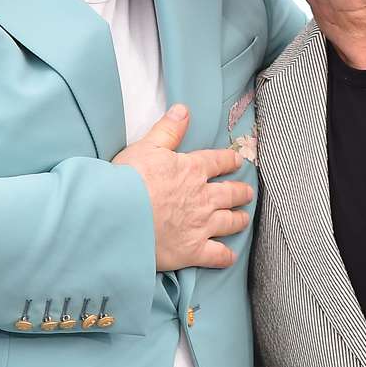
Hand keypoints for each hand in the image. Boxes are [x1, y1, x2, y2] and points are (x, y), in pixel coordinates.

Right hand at [113, 105, 253, 271]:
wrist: (118, 215)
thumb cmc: (128, 179)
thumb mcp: (147, 146)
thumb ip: (168, 130)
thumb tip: (183, 110)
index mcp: (192, 170)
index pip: (217, 162)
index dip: (229, 161)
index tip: (237, 162)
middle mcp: (203, 197)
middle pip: (230, 193)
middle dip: (241, 192)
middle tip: (247, 192)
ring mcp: (200, 225)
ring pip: (229, 222)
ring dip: (238, 219)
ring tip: (243, 218)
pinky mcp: (193, 250)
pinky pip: (216, 255)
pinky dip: (225, 256)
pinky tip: (229, 256)